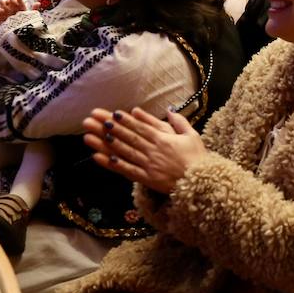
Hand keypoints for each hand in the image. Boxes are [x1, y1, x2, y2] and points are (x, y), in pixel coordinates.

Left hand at [83, 107, 207, 193]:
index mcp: (163, 139)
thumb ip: (179, 122)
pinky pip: (126, 170)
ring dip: (106, 143)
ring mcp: (148, 165)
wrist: (202, 182)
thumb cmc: (198, 158)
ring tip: (92, 135)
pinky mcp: (146, 178)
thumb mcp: (192, 135)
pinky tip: (100, 157)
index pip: (141, 127)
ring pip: (124, 151)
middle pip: (129, 137)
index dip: (126, 121)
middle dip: (111, 128)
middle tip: (95, 119)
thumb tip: (169, 110)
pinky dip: (113, 164)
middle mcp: (153, 150)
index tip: (114, 114)